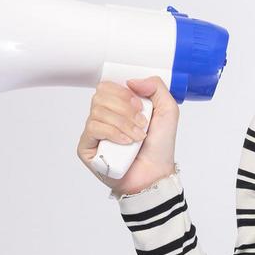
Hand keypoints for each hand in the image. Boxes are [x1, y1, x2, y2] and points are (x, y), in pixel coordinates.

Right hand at [76, 76, 179, 194]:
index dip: (123, 92)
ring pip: (98, 112)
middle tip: (142, 123)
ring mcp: (94, 131)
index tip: (140, 105)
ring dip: (123, 123)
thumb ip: (156, 87)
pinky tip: (126, 142)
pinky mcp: (87, 147)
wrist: (155, 174)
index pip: (107, 85)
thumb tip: (131, 81)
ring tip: (137, 137)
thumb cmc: (159, 146)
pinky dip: (113, 133)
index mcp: (119, 105)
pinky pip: (93, 128)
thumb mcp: (168, 110)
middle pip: (100, 96)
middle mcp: (104, 116)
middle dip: (125, 108)